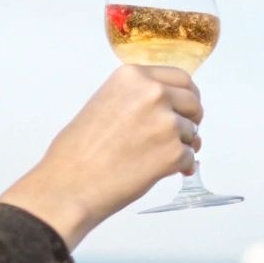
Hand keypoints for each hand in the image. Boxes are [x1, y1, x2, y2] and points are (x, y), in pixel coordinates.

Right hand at [0, 64, 203, 248]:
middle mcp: (153, 93)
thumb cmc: (76, 152)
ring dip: (180, 146)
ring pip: (192, 133)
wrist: (70, 185)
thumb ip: (134, 98)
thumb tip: (165, 109)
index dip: (185, 96)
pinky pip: (190, 158)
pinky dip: (181, 168)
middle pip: (193, 103)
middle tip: (178, 135)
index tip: (183, 108)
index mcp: (133, 77)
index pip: (180, 78)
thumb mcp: (102, 103)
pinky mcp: (172, 153)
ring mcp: (165, 123)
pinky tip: (160, 172)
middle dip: (190, 119)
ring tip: (154, 159)